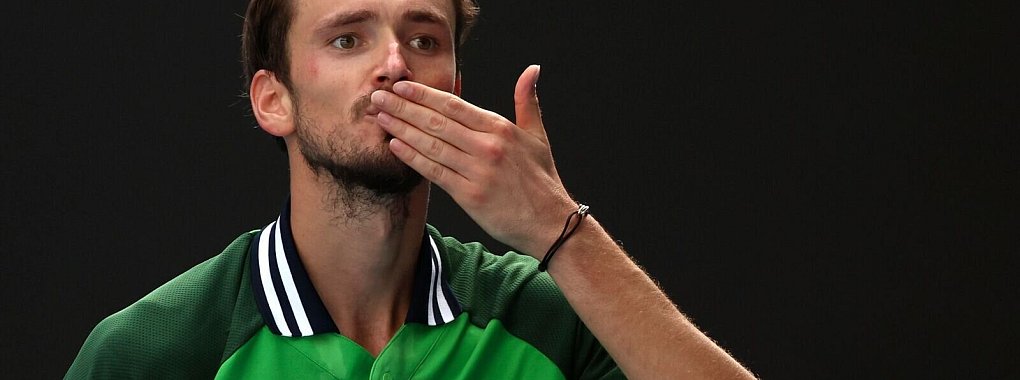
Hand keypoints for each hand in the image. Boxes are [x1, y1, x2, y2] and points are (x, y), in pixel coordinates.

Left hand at [370, 65, 574, 257]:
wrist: (550, 222)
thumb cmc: (542, 180)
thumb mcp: (538, 135)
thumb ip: (527, 100)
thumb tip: (531, 69)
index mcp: (500, 129)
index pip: (454, 106)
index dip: (424, 94)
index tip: (401, 86)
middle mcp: (487, 147)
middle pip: (436, 122)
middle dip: (403, 107)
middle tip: (378, 96)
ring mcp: (477, 171)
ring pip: (431, 145)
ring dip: (401, 129)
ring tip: (380, 118)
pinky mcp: (469, 195)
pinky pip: (434, 171)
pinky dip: (412, 157)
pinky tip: (395, 146)